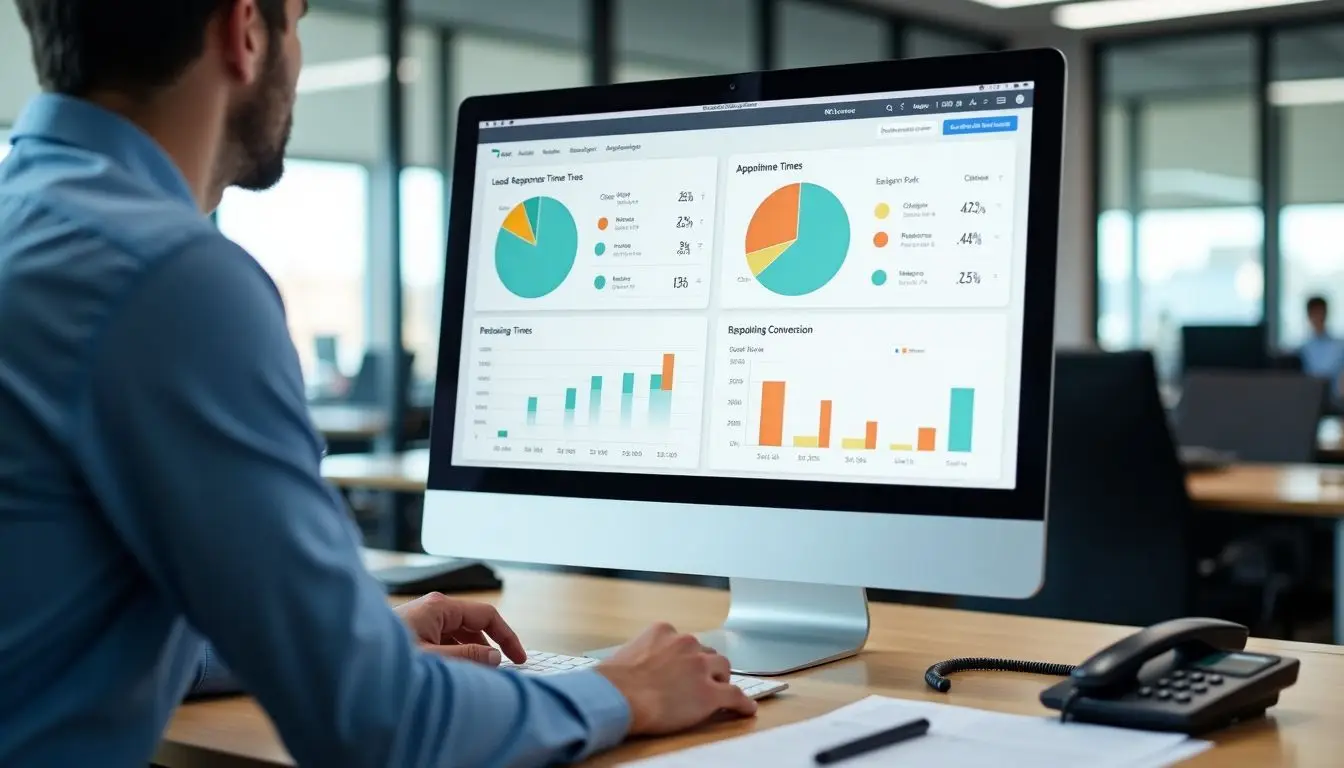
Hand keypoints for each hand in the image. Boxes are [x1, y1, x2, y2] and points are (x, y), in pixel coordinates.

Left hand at [394, 592, 526, 666]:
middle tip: (500, 670)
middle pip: (474, 624)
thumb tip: (495, 656)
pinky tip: (454, 670)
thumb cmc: (386, 656)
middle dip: (489, 646)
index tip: (519, 658)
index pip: (488, 615)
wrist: (348, 657)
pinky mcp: (412, 630)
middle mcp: (433, 607)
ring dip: (471, 652)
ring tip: (475, 674)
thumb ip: (468, 656)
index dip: (508, 637)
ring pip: (459, 633)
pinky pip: (444, 639)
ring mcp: (422, 618)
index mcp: (441, 606)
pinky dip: (455, 653)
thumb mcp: (435, 658)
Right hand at [596, 623, 756, 734]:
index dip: (685, 657)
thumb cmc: (612, 682)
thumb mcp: (625, 655)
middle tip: (698, 682)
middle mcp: (685, 643)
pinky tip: (746, 709)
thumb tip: (635, 669)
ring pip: (723, 670)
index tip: (683, 667)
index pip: (684, 642)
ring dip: (720, 681)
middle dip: (704, 667)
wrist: (618, 698)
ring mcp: (700, 667)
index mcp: (663, 631)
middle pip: (706, 653)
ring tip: (717, 693)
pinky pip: (734, 696)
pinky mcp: (710, 693)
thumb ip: (640, 656)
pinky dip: (742, 703)